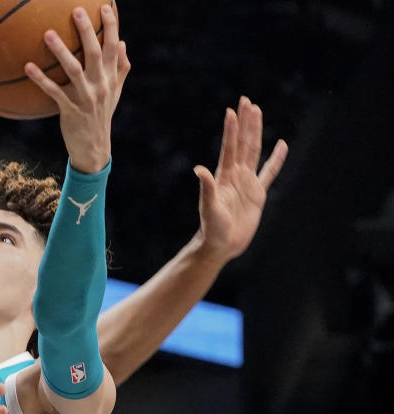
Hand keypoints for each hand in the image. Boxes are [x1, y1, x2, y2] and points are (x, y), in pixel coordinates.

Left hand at [24, 5, 129, 173]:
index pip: (114, 47)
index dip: (111, 26)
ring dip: (60, 51)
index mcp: (112, 77)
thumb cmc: (102, 114)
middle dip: (87, 31)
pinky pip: (53, 91)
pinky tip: (28, 66)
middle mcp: (101, 85)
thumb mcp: (116, 91)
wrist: (94, 145)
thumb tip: (123, 43)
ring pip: (73, 70)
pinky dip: (40, 79)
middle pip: (96, 53)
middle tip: (76, 11)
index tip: (105, 7)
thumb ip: (121, 68)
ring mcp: (86, 97)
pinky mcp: (70, 109)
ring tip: (47, 33)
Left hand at [193, 96, 288, 263]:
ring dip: (256, 132)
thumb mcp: (209, 208)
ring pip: (254, 151)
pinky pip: (270, 172)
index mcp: (224, 176)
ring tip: (258, 112)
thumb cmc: (212, 228)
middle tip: (246, 101)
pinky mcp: (258, 193)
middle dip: (245, 122)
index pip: (229, 148)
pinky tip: (282, 144)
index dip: (231, 129)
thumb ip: (206, 189)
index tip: (232, 110)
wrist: (221, 244)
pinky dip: (276, 159)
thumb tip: (199, 170)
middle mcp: (236, 175)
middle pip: (243, 143)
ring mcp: (247, 182)